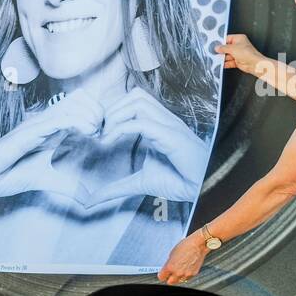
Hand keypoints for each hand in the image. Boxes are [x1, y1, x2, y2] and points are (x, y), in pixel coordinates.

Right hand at [0, 89, 104, 198]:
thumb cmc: (8, 174)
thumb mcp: (46, 180)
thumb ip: (67, 185)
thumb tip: (89, 198)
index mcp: (50, 129)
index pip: (79, 107)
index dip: (97, 115)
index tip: (106, 134)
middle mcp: (44, 121)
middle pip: (80, 99)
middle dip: (98, 111)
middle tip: (105, 132)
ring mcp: (36, 125)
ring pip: (71, 105)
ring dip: (91, 115)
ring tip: (98, 131)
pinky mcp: (27, 132)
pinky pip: (56, 120)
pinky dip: (77, 122)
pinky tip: (88, 132)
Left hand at [88, 89, 209, 203]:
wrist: (204, 191)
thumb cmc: (180, 182)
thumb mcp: (140, 184)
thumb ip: (116, 188)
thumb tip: (91, 200)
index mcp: (158, 125)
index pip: (133, 101)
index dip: (112, 112)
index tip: (97, 133)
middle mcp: (164, 120)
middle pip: (134, 95)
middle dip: (111, 110)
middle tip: (98, 133)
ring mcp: (170, 125)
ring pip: (138, 101)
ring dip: (115, 115)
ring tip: (105, 137)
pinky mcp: (172, 136)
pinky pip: (142, 122)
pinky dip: (121, 129)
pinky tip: (110, 142)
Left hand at [158, 233, 208, 283]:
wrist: (198, 245)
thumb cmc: (186, 246)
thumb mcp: (172, 253)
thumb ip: (169, 263)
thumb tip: (167, 268)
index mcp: (170, 267)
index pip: (162, 277)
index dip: (162, 275)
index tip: (163, 274)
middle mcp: (178, 272)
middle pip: (170, 282)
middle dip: (169, 278)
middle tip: (170, 274)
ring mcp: (186, 274)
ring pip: (179, 281)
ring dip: (178, 277)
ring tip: (179, 270)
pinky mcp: (193, 274)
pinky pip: (187, 278)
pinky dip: (185, 275)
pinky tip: (186, 269)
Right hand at [215, 33, 263, 75]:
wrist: (254, 64)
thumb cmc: (248, 53)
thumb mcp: (233, 48)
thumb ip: (223, 48)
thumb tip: (217, 47)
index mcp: (239, 39)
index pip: (227, 39)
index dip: (220, 42)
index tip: (214, 45)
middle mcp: (238, 46)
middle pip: (226, 48)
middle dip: (221, 51)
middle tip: (214, 52)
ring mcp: (238, 54)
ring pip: (227, 55)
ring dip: (222, 58)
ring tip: (216, 59)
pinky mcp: (237, 61)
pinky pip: (229, 62)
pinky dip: (225, 63)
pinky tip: (220, 64)